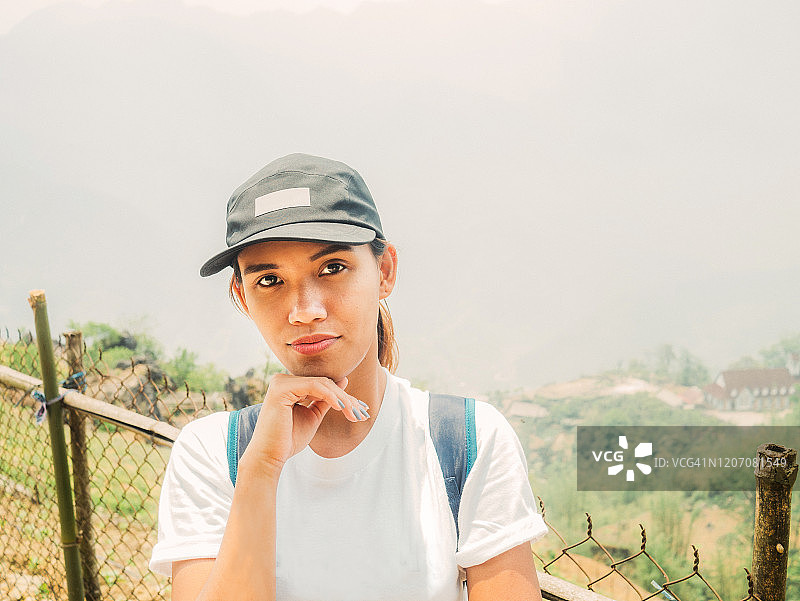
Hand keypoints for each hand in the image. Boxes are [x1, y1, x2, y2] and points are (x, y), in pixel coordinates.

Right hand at [239, 373, 368, 473]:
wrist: (270, 456)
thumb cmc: (288, 439)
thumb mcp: (313, 416)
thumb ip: (326, 399)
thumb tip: (343, 381)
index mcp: (289, 385)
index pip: (322, 385)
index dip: (343, 396)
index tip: (360, 409)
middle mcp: (283, 380)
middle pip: (324, 383)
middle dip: (346, 398)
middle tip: (362, 413)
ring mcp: (281, 382)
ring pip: (322, 383)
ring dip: (342, 399)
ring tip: (354, 414)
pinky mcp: (281, 388)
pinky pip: (313, 386)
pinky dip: (330, 396)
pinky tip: (341, 407)